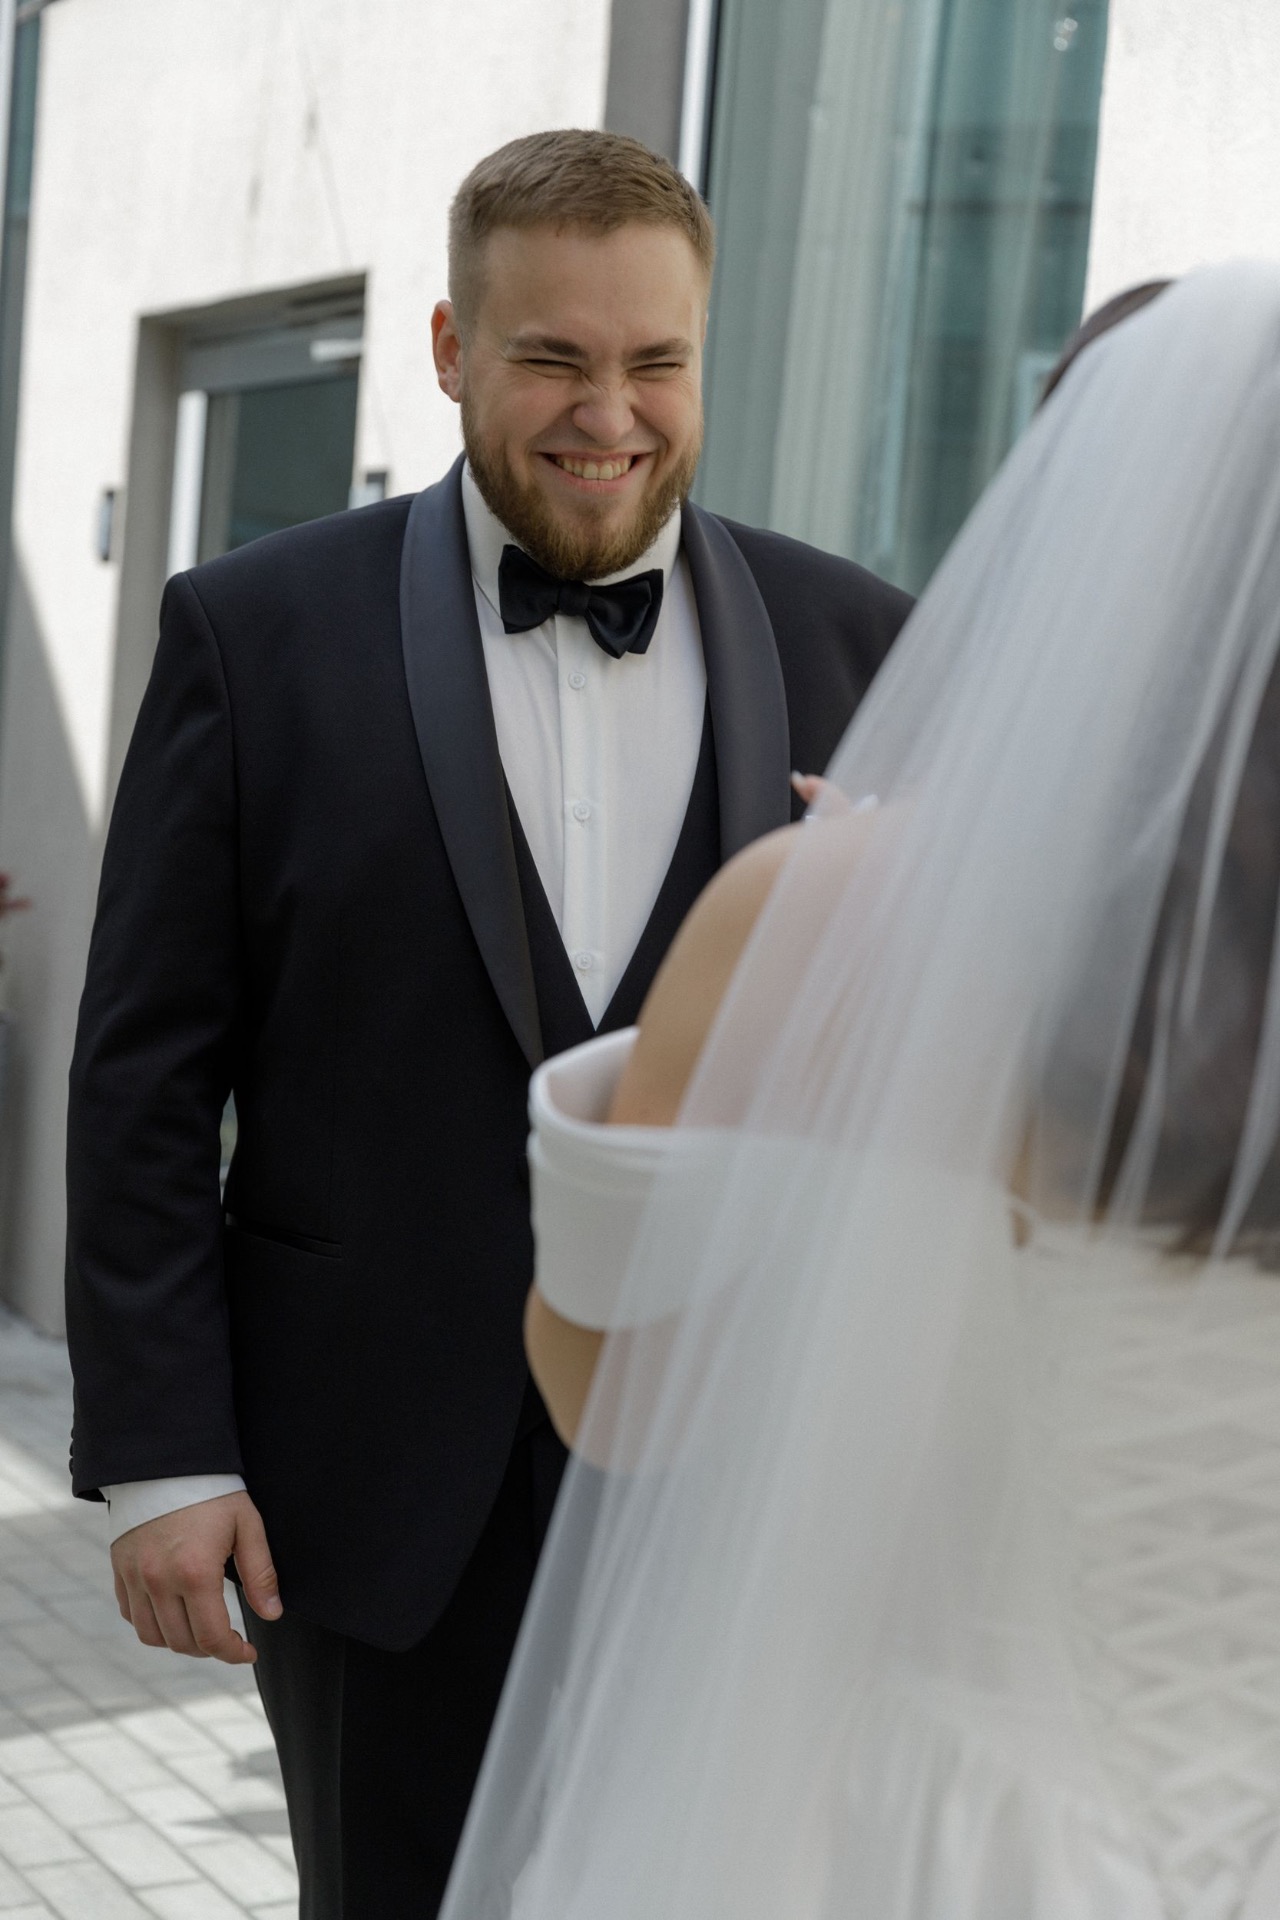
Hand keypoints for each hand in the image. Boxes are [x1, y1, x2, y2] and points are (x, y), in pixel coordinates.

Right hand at [111, 1491, 280, 1664]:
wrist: (165, 1459)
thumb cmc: (212, 1490)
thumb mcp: (246, 1524)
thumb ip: (260, 1572)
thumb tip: (272, 1613)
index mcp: (195, 1573)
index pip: (212, 1637)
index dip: (232, 1653)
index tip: (248, 1652)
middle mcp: (159, 1581)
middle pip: (182, 1642)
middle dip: (210, 1649)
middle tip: (228, 1640)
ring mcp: (135, 1577)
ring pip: (153, 1635)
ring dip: (179, 1641)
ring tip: (201, 1629)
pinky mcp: (120, 1569)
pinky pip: (132, 1614)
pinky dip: (152, 1623)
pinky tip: (172, 1612)